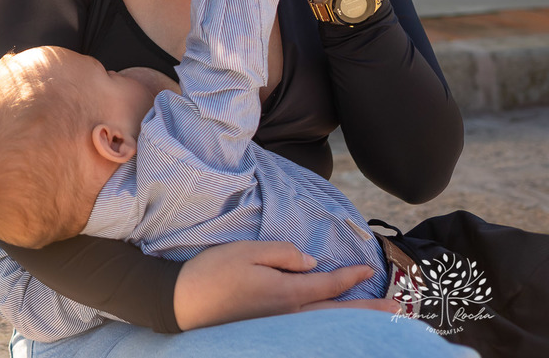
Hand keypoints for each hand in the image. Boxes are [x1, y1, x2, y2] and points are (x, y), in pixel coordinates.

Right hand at [174, 240, 380, 330]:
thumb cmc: (212, 273)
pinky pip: (310, 330)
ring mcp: (280, 327)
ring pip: (327, 325)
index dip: (351, 275)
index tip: (370, 268)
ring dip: (355, 321)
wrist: (182, 303)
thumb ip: (284, 253)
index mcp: (288, 292)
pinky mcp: (268, 332)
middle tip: (401, 310)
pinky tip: (335, 324)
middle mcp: (290, 315)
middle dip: (371, 310)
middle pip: (338, 313)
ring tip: (380, 321)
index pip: (329, 284)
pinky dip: (330, 327)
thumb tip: (313, 262)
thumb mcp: (247, 251)